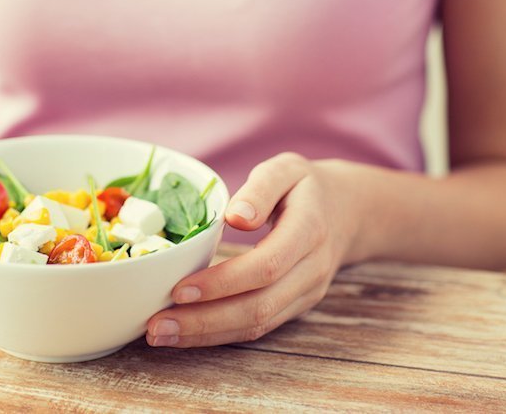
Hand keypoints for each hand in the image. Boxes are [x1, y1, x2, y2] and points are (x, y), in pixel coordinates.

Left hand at [146, 153, 361, 347]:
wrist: (349, 211)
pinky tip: (185, 334)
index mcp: (309, 230)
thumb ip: (260, 189)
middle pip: (258, 306)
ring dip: (206, 335)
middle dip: (204, 321)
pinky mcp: (295, 307)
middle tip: (156, 326)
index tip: (179, 290)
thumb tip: (236, 218)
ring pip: (257, 324)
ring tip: (160, 334)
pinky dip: (219, 335)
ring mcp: (306, 294)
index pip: (266, 266)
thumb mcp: (286, 170)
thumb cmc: (306, 186)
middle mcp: (311, 270)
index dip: (222, 282)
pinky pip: (258, 327)